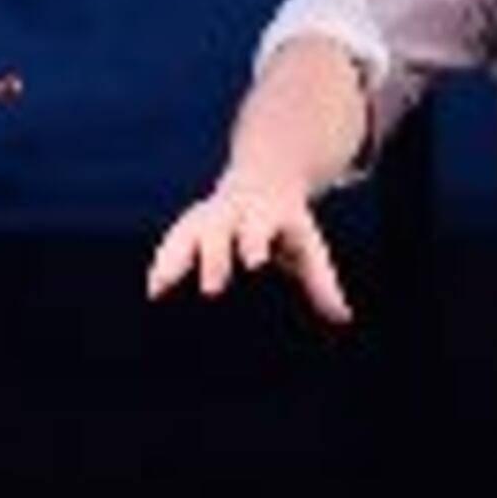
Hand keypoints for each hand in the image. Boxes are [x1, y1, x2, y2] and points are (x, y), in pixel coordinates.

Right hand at [143, 179, 352, 324]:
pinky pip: (171, 243)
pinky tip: (153, 292)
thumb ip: (322, 283)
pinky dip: (162, 265)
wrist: (264, 180)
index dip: (254, 243)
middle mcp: (231, 212)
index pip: (258, 228)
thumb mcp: (308, 247)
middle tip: (211, 289)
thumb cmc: (288, 227)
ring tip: (160, 288)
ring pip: (187, 233)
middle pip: (218, 231)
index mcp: (265, 214)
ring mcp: (207, 217)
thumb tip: (343, 317)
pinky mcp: (188, 227)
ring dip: (174, 259)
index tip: (254, 264)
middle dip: (213, 257)